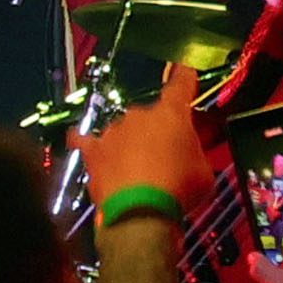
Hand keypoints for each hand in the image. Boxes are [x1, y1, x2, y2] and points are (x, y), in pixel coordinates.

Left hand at [75, 70, 224, 231]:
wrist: (141, 213)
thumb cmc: (179, 190)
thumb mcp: (204, 171)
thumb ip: (196, 153)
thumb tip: (190, 153)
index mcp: (171, 114)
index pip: (180, 85)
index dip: (184, 77)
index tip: (184, 69)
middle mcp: (139, 114)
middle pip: (150, 116)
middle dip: (157, 132)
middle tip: (165, 157)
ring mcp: (113, 131)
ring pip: (123, 131)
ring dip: (130, 144)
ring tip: (136, 172)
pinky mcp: (94, 151)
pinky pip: (85, 140)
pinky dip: (85, 141)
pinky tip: (79, 141)